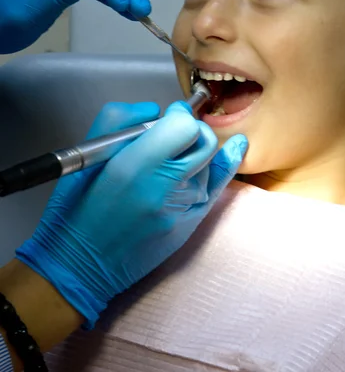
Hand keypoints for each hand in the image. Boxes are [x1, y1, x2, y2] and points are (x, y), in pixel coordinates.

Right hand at [16, 101, 246, 327]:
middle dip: (192, 129)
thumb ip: (121, 119)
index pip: (183, 125)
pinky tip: (236, 148)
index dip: (177, 115)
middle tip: (173, 132)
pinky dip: (224, 164)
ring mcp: (181, 209)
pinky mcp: (190, 225)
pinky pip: (217, 186)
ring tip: (171, 159)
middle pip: (203, 140)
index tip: (168, 116)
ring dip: (194, 152)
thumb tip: (156, 111)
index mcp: (133, 167)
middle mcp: (163, 188)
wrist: (81, 264)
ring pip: (208, 162)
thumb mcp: (86, 154)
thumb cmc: (78, 208)